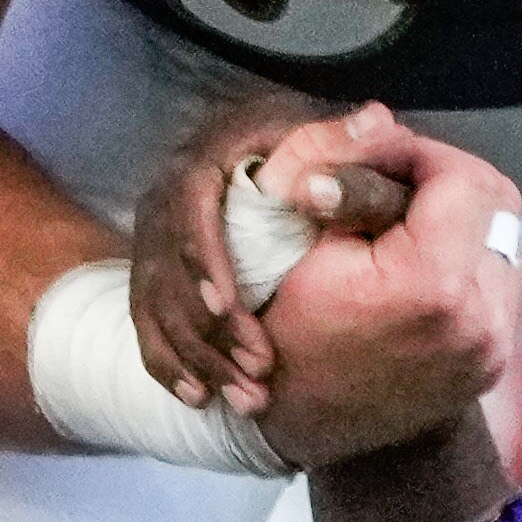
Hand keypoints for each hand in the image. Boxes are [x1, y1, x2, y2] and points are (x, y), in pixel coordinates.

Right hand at [129, 97, 414, 409]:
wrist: (243, 162)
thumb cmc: (292, 148)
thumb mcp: (314, 135)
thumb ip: (343, 138)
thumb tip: (376, 122)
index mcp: (204, 160)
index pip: (187, 205)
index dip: (202, 256)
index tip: (228, 304)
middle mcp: (166, 199)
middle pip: (164, 269)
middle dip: (207, 326)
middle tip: (258, 366)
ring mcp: (152, 243)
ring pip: (153, 307)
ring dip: (197, 357)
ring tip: (247, 398)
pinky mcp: (151, 278)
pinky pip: (145, 327)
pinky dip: (168, 365)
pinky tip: (198, 398)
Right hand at [223, 124, 521, 470]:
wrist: (295, 429)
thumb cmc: (277, 333)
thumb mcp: (290, 241)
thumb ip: (339, 169)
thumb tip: (377, 117)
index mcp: (432, 285)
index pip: (462, 178)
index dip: (420, 154)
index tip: (377, 159)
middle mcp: (481, 319)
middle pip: (497, 203)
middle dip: (448, 181)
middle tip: (394, 184)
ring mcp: (493, 347)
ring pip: (502, 240)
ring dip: (459, 221)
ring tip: (404, 228)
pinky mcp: (493, 363)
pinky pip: (496, 283)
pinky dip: (463, 262)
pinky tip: (419, 268)